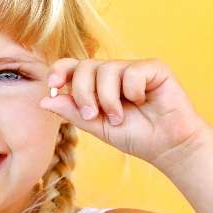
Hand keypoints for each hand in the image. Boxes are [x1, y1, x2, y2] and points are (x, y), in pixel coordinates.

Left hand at [38, 57, 212, 171]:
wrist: (167, 146)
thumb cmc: (136, 136)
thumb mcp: (98, 127)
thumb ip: (73, 113)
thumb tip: (44, 101)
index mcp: (97, 84)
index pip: (72, 66)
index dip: (60, 71)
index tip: (54, 86)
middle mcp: (113, 72)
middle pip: (85, 66)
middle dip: (83, 92)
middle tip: (93, 114)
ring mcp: (133, 68)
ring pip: (106, 69)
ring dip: (108, 99)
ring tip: (120, 117)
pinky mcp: (154, 68)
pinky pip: (131, 72)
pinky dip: (132, 92)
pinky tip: (143, 101)